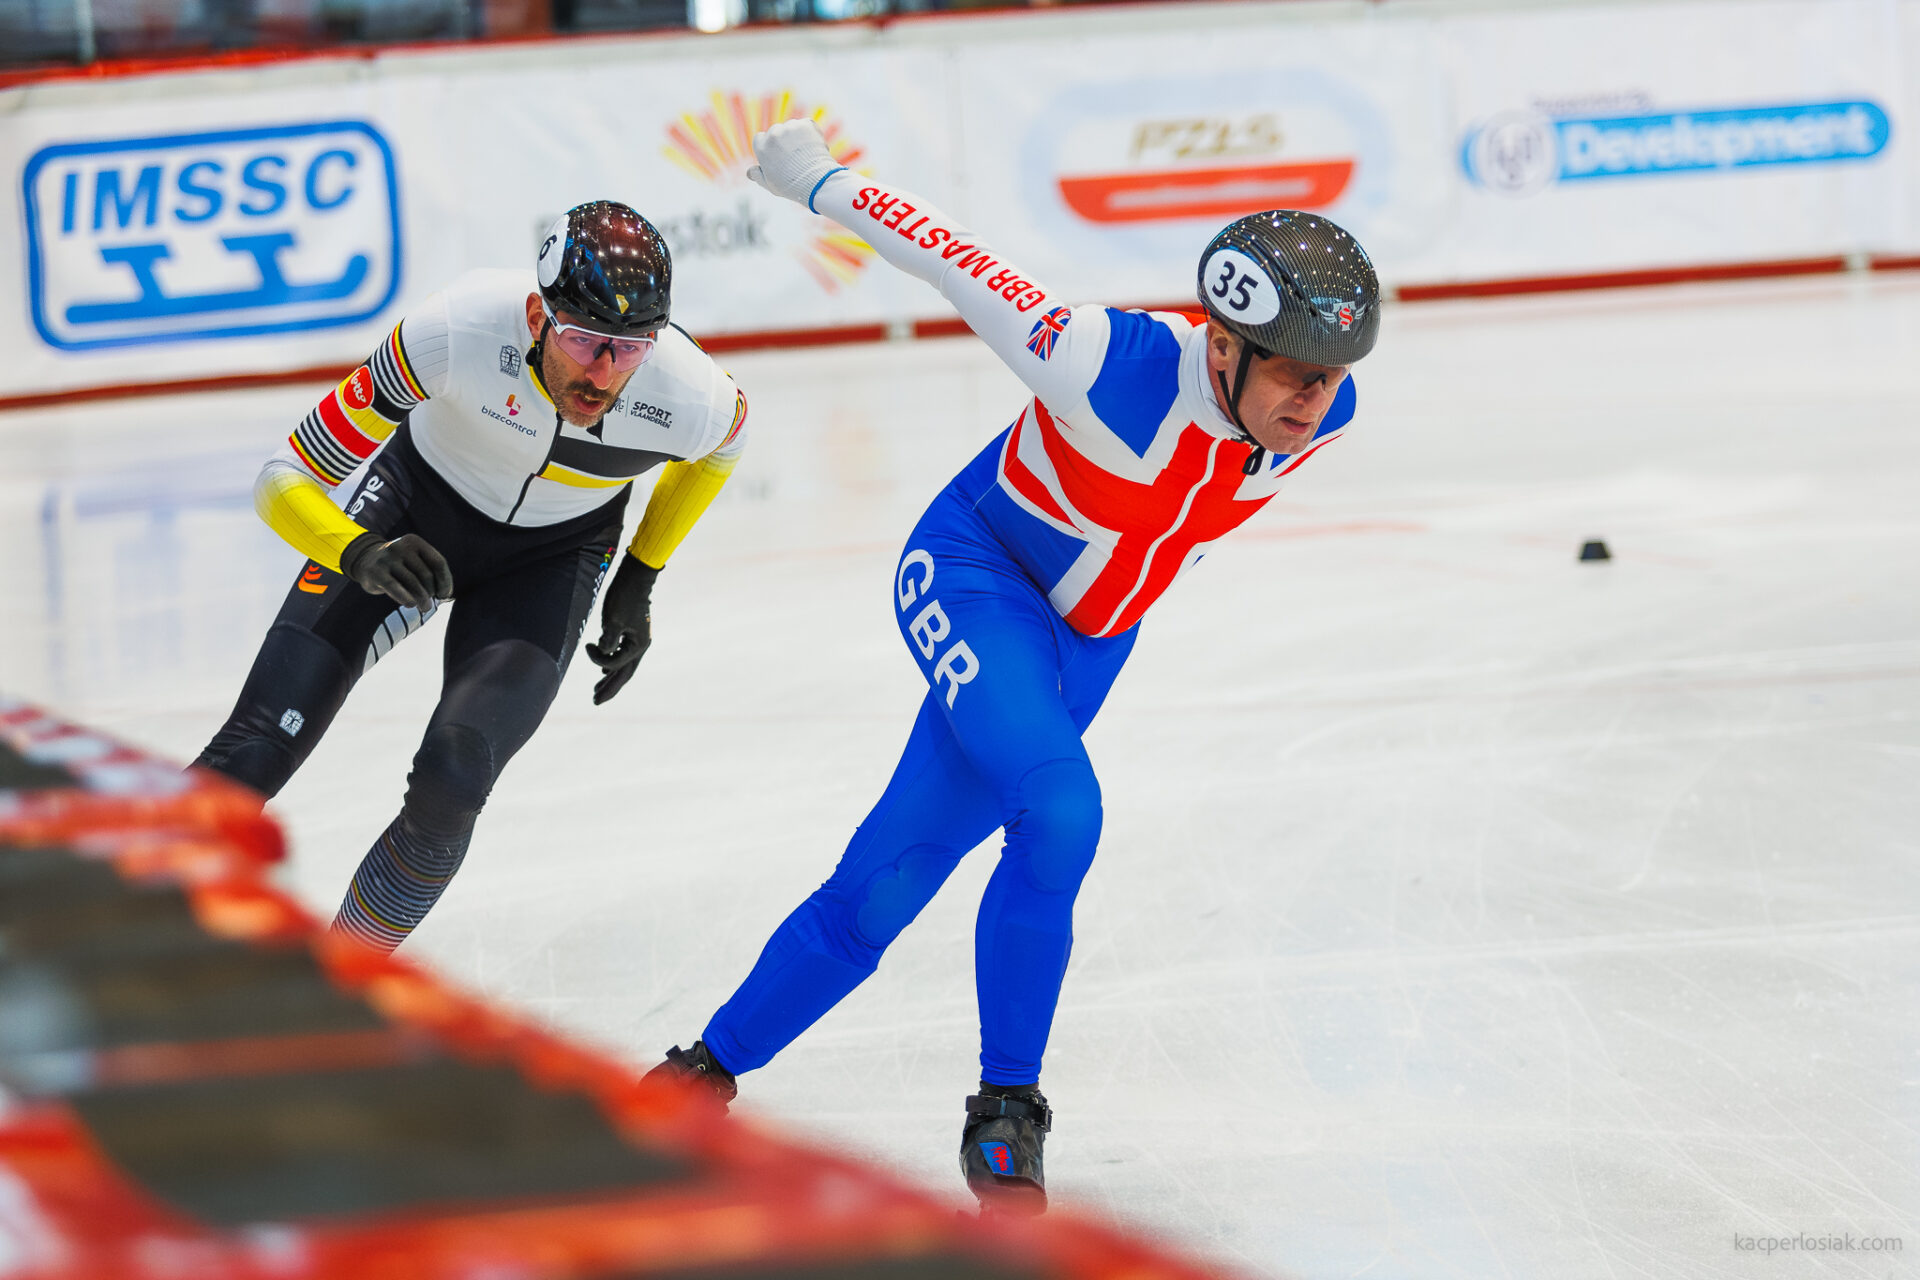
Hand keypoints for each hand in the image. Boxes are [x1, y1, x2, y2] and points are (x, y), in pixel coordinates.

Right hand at [340, 532, 451, 611]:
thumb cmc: (399, 566)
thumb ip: (431, 572)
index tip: (444, 595)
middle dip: (431, 592)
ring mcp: (387, 558)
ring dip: (422, 599)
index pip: (438, 562)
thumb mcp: (415, 561)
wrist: (366, 561)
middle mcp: (401, 546)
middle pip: (426, 575)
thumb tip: (445, 594)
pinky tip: (411, 604)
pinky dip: (405, 598)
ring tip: (425, 608)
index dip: (445, 581)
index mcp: (414, 542)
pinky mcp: (375, 571)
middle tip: (429, 602)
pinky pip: (395, 587)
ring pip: (413, 583)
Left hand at [584, 553, 658, 704]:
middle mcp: (640, 646)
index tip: (587, 646)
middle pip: (624, 674)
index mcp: (638, 645)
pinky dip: (612, 665)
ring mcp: (637, 641)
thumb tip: (603, 659)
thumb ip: (608, 641)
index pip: (615, 662)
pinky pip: (622, 656)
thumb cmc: (624, 597)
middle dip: (610, 688)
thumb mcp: (613, 620)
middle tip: (595, 702)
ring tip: (597, 691)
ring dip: (610, 679)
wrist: (635, 578)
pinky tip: (604, 670)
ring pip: (623, 666)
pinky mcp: (632, 635)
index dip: (598, 659)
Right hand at [747, 119, 843, 209]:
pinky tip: (813, 148)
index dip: (770, 148)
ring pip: (791, 128)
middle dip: (784, 141)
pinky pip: (806, 125)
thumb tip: (749, 172)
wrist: (817, 182)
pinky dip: (810, 133)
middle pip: (776, 132)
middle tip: (795, 158)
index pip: (761, 138)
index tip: (779, 157)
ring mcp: (790, 127)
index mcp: (762, 146)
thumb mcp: (770, 184)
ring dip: (797, 136)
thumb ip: (757, 176)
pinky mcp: (806, 125)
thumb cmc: (792, 186)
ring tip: (806, 155)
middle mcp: (774, 134)